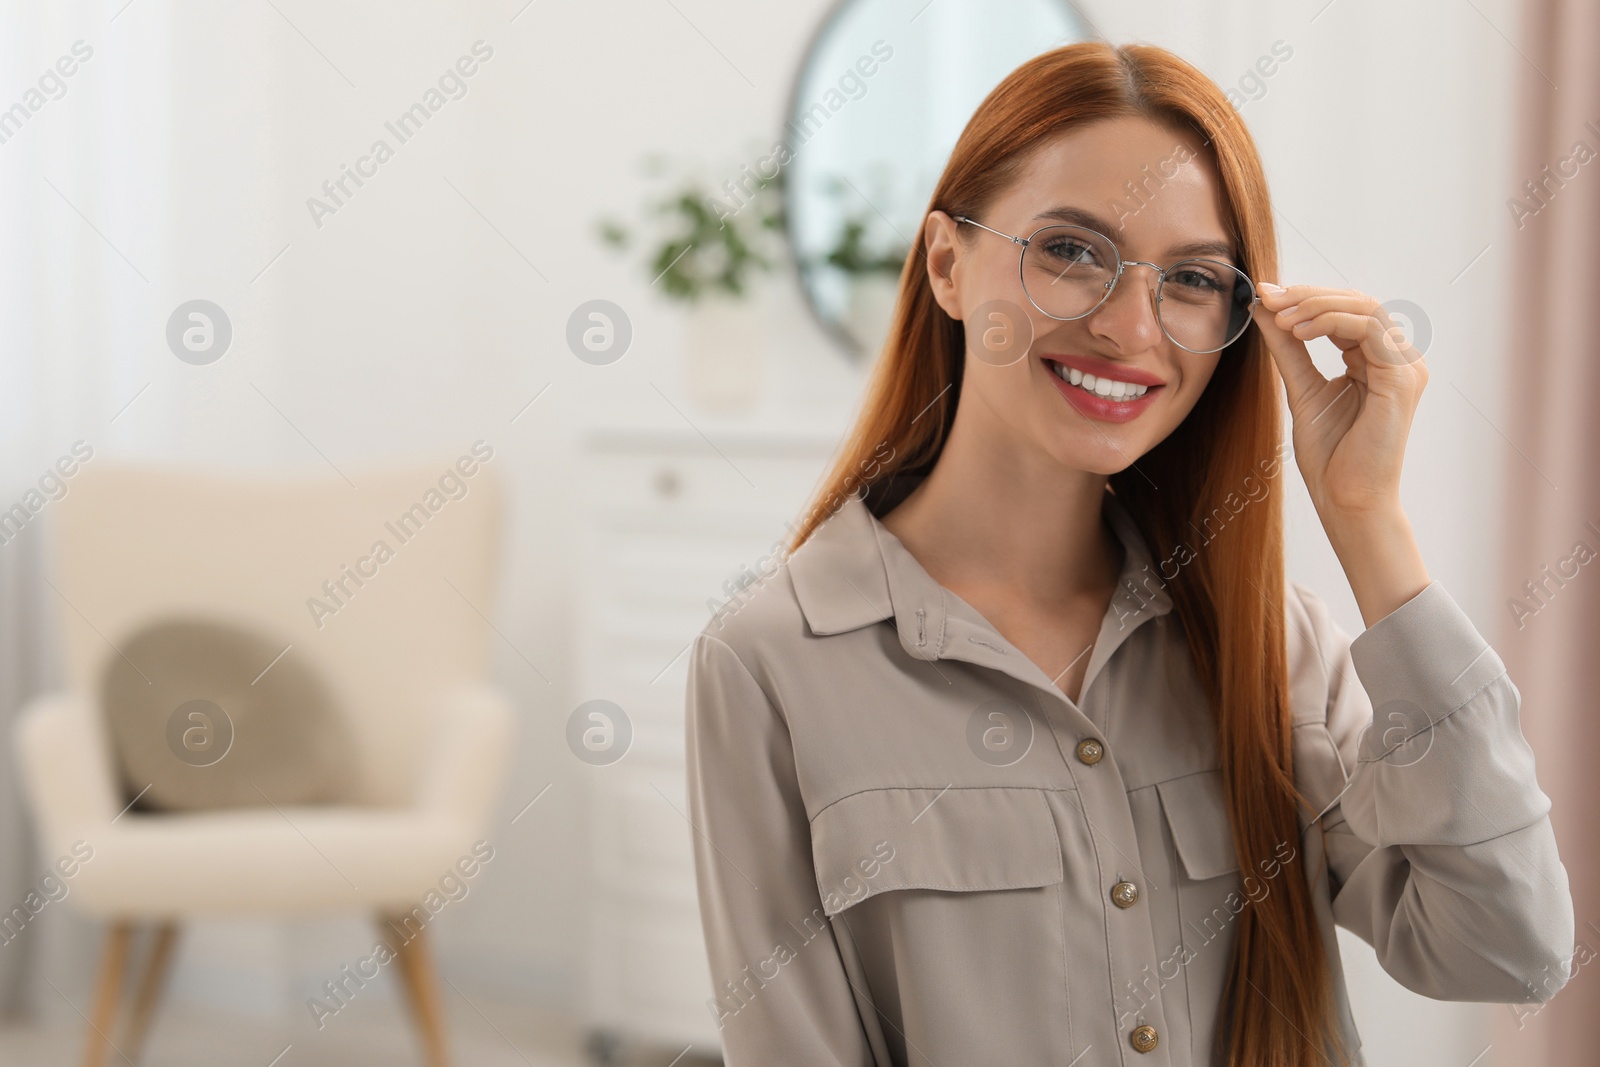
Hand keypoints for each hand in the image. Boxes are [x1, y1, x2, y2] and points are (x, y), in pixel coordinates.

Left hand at [1250, 284, 1427, 519]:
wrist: (1345, 499)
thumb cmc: (1330, 456)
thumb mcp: (1300, 387)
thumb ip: (1287, 347)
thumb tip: (1264, 308)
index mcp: (1377, 361)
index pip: (1346, 310)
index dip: (1305, 298)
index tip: (1263, 296)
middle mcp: (1396, 360)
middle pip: (1357, 302)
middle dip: (1307, 295)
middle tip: (1267, 298)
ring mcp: (1405, 367)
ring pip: (1364, 308)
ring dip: (1315, 305)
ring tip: (1279, 317)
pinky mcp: (1402, 378)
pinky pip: (1369, 330)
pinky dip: (1330, 322)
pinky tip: (1297, 332)